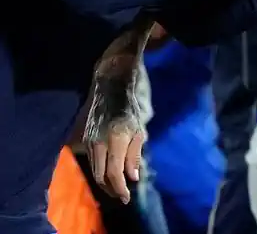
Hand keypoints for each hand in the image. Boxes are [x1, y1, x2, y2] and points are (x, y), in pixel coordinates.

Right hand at [83, 65, 144, 203]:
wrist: (109, 92)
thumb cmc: (129, 111)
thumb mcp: (138, 132)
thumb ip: (134, 155)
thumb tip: (133, 177)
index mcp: (115, 140)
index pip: (113, 172)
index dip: (119, 188)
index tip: (127, 198)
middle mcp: (98, 143)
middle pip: (100, 176)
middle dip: (111, 189)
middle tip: (122, 196)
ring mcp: (89, 142)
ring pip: (94, 171)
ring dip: (105, 183)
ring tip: (117, 190)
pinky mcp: (85, 141)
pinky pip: (92, 162)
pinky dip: (100, 172)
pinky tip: (109, 175)